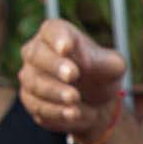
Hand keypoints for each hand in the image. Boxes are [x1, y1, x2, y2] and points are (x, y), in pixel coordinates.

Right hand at [20, 21, 124, 141]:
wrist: (97, 104)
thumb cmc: (103, 76)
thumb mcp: (113, 67)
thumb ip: (101, 61)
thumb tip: (83, 63)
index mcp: (56, 34)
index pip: (52, 30)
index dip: (58, 39)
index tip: (66, 48)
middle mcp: (36, 51)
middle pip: (36, 54)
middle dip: (54, 65)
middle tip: (72, 75)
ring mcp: (30, 76)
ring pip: (34, 83)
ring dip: (55, 91)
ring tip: (75, 98)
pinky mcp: (31, 101)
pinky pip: (37, 105)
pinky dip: (55, 111)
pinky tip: (72, 113)